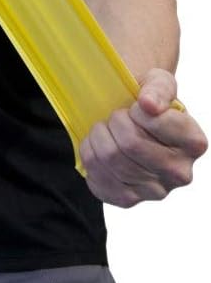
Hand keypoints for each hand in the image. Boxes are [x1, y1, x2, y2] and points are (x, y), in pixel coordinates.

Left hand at [80, 68, 207, 206]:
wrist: (133, 122)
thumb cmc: (149, 101)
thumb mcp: (159, 82)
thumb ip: (159, 88)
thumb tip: (149, 104)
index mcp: (194, 142)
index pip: (156, 122)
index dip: (138, 109)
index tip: (137, 106)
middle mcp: (180, 172)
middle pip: (130, 143)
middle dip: (115, 121)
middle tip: (117, 116)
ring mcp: (155, 191)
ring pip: (110, 158)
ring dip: (99, 135)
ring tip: (106, 129)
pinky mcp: (129, 200)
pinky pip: (97, 176)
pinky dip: (89, 154)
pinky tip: (98, 146)